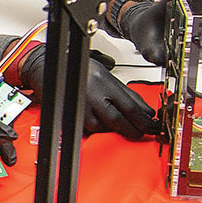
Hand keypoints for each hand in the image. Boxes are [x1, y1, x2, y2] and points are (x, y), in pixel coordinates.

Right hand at [16, 49, 160, 140]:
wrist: (48, 70)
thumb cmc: (76, 70)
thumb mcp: (106, 75)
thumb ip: (126, 93)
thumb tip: (145, 109)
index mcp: (105, 85)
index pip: (131, 108)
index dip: (145, 120)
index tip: (153, 125)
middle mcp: (93, 98)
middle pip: (120, 122)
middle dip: (134, 130)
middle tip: (143, 131)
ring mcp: (82, 110)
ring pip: (106, 128)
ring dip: (116, 129)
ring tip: (122, 126)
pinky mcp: (72, 119)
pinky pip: (91, 130)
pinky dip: (100, 129)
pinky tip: (103, 125)